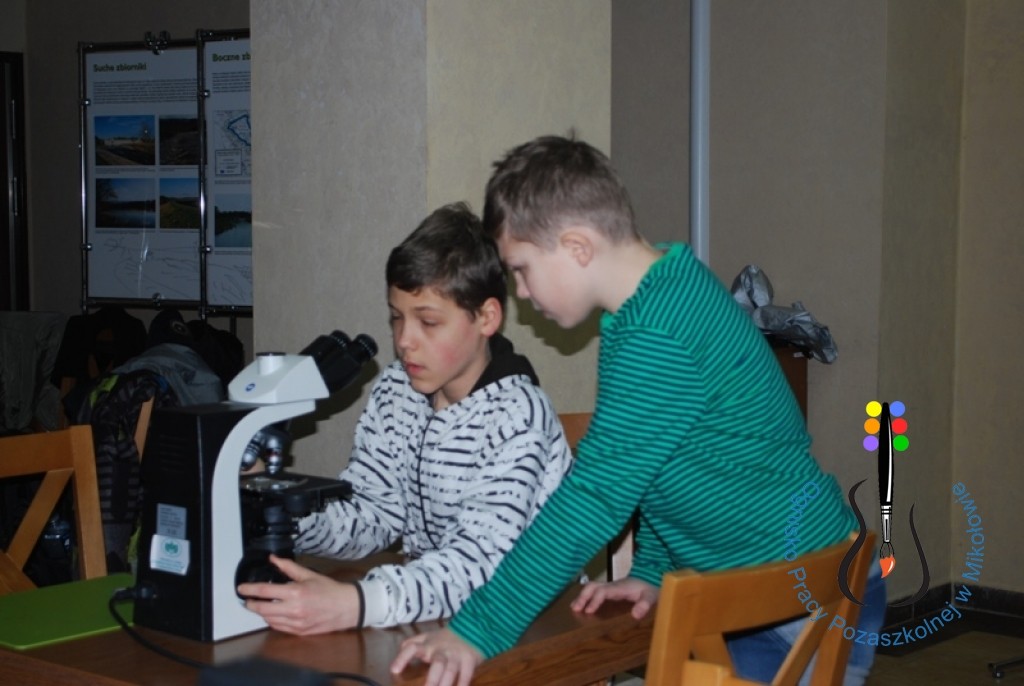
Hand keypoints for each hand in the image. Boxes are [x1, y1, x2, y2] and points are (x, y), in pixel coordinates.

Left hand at [237, 555, 360, 634]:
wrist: (347, 607)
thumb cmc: (330, 590)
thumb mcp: (309, 575)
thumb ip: (289, 567)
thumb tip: (274, 559)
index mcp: (296, 593)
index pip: (265, 592)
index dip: (250, 590)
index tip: (241, 589)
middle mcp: (294, 610)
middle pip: (263, 609)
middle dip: (252, 604)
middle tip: (248, 599)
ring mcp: (296, 623)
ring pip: (269, 620)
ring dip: (262, 613)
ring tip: (260, 605)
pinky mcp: (299, 631)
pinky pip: (279, 627)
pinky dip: (272, 620)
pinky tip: (274, 614)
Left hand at [390, 628, 483, 685]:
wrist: (472, 627)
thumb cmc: (445, 638)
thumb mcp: (429, 637)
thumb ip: (414, 642)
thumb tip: (401, 647)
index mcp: (428, 645)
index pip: (413, 648)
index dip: (403, 658)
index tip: (394, 671)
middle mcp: (441, 650)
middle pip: (437, 664)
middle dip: (432, 679)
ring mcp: (456, 655)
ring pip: (451, 670)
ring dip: (446, 683)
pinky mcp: (470, 660)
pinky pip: (466, 674)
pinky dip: (463, 683)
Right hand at [571, 577, 658, 619]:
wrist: (652, 583)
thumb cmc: (651, 592)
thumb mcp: (652, 598)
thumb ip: (645, 605)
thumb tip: (635, 615)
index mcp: (620, 587)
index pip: (603, 591)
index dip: (594, 600)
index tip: (588, 611)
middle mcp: (612, 585)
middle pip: (593, 586)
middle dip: (583, 596)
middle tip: (575, 609)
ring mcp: (610, 587)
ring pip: (591, 587)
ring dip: (582, 596)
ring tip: (573, 608)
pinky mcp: (609, 591)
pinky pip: (595, 592)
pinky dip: (586, 597)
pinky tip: (581, 607)